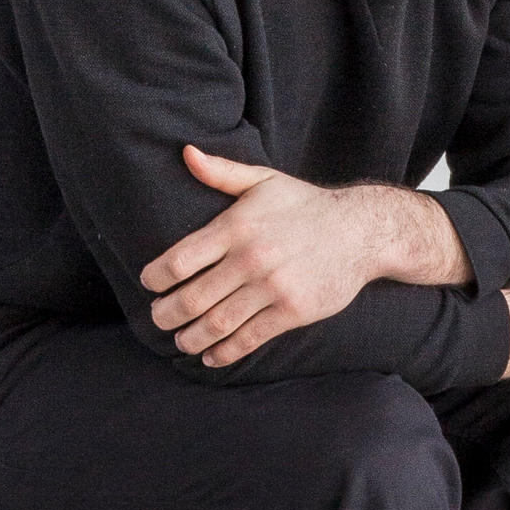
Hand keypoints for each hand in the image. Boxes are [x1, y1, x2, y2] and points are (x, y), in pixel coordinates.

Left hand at [141, 146, 464, 368]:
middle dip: (167, 314)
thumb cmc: (306, 205)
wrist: (360, 231)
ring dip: (192, 339)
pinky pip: (250, 339)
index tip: (149, 285)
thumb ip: (222, 172)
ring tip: (181, 342)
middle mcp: (251, 259)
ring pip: (218, 323)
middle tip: (158, 319)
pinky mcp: (292, 312)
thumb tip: (185, 152)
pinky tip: (211, 357)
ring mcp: (272, 288)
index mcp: (236, 227)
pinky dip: (225, 353)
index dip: (157, 277)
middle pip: (193, 298)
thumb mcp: (264, 180)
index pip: (181, 259)